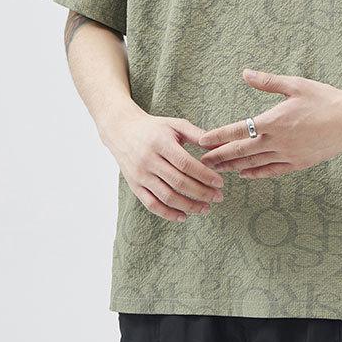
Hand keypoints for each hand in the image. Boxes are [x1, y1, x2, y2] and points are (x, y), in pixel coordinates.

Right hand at [102, 103, 224, 222]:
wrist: (122, 130)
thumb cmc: (154, 128)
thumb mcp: (175, 125)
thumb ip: (197, 135)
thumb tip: (219, 147)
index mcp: (161, 143)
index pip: (186, 164)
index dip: (204, 175)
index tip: (220, 183)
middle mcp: (149, 160)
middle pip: (179, 182)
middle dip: (202, 193)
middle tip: (218, 197)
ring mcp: (140, 175)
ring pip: (167, 196)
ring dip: (189, 206)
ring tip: (205, 208)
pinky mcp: (135, 186)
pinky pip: (152, 204)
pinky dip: (168, 214)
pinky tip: (184, 216)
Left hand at [196, 69, 341, 177]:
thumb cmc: (325, 98)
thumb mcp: (296, 85)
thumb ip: (268, 81)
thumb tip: (245, 73)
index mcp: (274, 120)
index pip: (238, 129)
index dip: (218, 136)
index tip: (202, 140)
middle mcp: (277, 141)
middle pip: (241, 151)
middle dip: (219, 156)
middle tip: (201, 161)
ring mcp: (288, 155)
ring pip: (254, 164)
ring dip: (234, 166)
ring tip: (218, 169)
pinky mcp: (299, 163)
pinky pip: (272, 171)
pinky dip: (256, 174)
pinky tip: (246, 174)